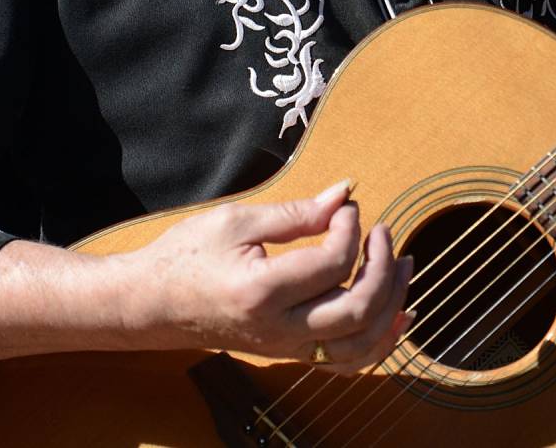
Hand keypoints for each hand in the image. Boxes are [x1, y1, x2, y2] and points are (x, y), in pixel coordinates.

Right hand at [125, 180, 412, 371]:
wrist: (150, 305)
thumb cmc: (186, 256)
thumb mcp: (236, 220)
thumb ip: (297, 212)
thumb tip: (345, 194)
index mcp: (262, 291)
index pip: (334, 264)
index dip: (351, 227)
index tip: (345, 207)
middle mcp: (278, 329)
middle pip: (358, 310)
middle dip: (384, 267)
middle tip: (382, 232)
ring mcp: (285, 348)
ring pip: (360, 346)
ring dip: (392, 305)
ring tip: (405, 266)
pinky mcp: (288, 353)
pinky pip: (346, 362)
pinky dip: (379, 340)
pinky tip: (397, 312)